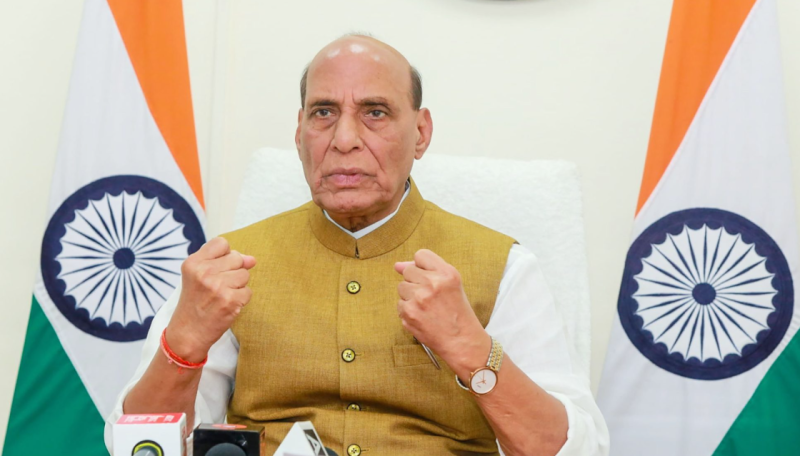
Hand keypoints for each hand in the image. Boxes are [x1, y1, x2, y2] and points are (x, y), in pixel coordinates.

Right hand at [166, 237, 255, 361]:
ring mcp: (218, 286)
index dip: (225, 256)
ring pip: (245, 275)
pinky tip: (226, 306)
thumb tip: (252, 259)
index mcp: (193, 263)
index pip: (222, 243)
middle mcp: (204, 272)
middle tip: (217, 287)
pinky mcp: (230, 301)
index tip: (216, 269)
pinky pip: (248, 291)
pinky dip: (241, 300)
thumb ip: (223, 262)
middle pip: (237, 258)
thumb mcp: (198, 277)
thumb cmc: (194, 303)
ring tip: (221, 296)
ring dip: (238, 286)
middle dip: (233, 272)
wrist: (187, 334)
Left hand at [394, 249, 489, 371]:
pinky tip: (422, 317)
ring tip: (427, 307)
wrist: (461, 341)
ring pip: (401, 287)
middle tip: (430, 296)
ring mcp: (418, 299)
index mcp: (447, 273)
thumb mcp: (452, 284)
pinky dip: (408, 310)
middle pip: (408, 271)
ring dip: (410, 296)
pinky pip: (400, 304)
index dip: (423, 266)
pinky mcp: (408, 313)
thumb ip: (427, 270)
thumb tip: (397, 265)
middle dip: (416, 282)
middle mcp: (432, 283)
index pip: (421, 255)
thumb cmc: (457, 312)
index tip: (429, 277)